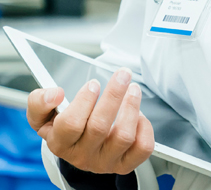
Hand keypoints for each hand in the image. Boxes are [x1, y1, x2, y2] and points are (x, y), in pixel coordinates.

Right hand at [26, 67, 154, 174]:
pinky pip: (141, 148)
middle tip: (122, 74)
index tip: (94, 82)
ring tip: (133, 89)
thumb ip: (40, 102)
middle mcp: (82, 155)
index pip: (70, 124)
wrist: (79, 148)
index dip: (84, 100)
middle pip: (99, 127)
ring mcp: (105, 161)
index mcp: (60, 143)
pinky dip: (145, 128)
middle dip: (114, 95)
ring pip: (123, 136)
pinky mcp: (125, 163)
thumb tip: (54, 94)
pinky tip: (139, 115)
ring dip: (131, 107)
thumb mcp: (44, 115)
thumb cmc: (64, 126)